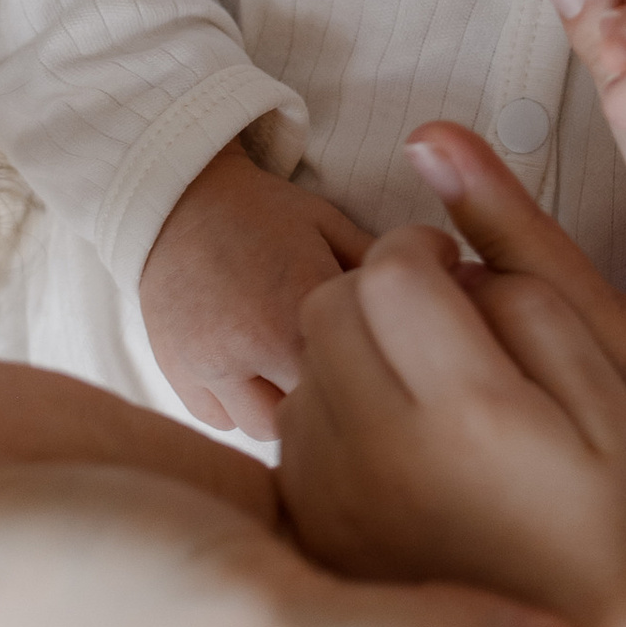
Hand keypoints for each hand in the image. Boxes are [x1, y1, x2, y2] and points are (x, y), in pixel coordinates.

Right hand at [139, 139, 370, 438]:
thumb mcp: (331, 226)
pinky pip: (222, 422)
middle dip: (334, 397)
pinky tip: (252, 374)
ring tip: (290, 370)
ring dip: (286, 409)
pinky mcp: (177, 379)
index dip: (376, 369)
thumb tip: (450, 297)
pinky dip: (240, 407)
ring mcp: (208, 368)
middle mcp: (250, 347)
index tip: (382, 359)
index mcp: (300, 305)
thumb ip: (382, 269)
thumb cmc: (264, 212)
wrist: (175, 197)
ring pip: (266, 428)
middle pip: (317, 413)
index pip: (362, 373)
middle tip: (341, 369)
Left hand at [281, 225, 625, 626]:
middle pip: (330, 304)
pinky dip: (332, 413)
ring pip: (306, 364)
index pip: (393, 269)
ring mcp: (332, 497)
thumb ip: (535, 306)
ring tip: (412, 382)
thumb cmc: (599, 529)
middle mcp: (381, 450)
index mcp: (467, 408)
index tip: (447, 263)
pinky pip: (294, 432)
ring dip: (351, 348)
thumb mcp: (607, 401)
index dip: (420, 244)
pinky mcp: (309, 533)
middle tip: (427, 310)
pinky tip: (387, 443)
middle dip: (377, 286)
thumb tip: (462, 269)